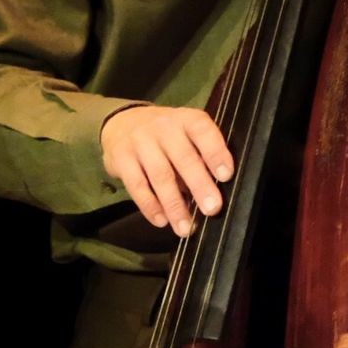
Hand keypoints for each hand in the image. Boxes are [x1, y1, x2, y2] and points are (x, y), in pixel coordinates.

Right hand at [100, 105, 234, 236]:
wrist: (121, 123)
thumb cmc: (165, 134)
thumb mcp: (184, 133)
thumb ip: (199, 154)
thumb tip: (214, 191)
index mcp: (185, 119)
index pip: (203, 131)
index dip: (215, 152)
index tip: (226, 175)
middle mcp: (163, 127)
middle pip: (183, 157)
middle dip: (199, 185)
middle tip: (212, 209)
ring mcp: (140, 142)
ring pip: (160, 175)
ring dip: (175, 205)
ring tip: (186, 228)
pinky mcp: (121, 159)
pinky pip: (137, 186)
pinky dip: (150, 206)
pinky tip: (162, 221)